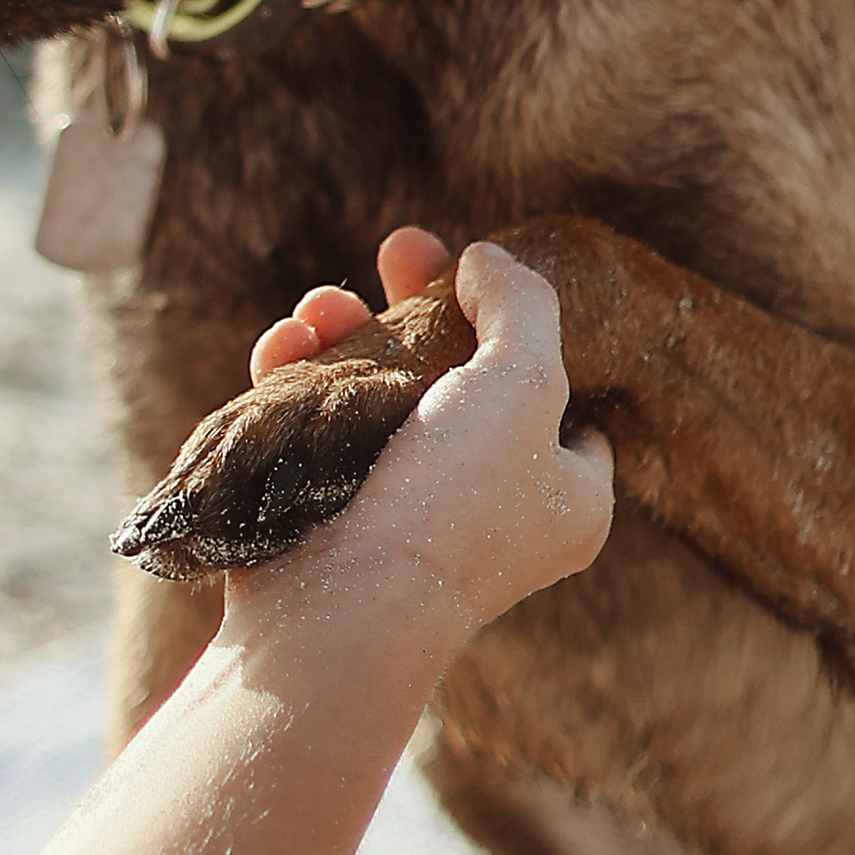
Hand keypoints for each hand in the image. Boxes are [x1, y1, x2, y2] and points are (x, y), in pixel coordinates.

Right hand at [235, 227, 614, 650]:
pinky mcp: (324, 513)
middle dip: (421, 309)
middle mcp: (488, 512)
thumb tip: (488, 258)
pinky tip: (284, 343)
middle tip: (398, 249)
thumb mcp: (522, 381)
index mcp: (563, 499)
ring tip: (321, 304)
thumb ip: (521, 305)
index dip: (534, 343)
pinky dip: (299, 378)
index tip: (487, 288)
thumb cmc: (456, 501)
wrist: (343, 605)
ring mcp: (401, 515)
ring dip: (348, 334)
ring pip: (378, 396)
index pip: (570, 412)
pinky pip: (315, 425)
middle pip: (458, 381)